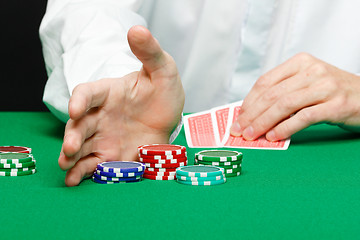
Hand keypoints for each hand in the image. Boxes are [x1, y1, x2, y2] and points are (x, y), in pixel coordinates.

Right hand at [59, 26, 184, 185]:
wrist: (169, 118)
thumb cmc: (162, 91)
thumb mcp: (163, 70)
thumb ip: (150, 52)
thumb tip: (137, 29)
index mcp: (110, 92)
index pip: (89, 92)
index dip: (80, 99)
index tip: (77, 108)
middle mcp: (101, 115)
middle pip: (80, 124)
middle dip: (73, 135)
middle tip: (71, 147)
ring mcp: (104, 136)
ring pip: (82, 146)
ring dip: (71, 156)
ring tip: (66, 167)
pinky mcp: (110, 155)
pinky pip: (93, 164)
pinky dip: (82, 172)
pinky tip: (74, 181)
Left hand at [230, 52, 359, 140]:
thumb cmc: (332, 93)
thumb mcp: (306, 84)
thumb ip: (283, 92)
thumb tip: (252, 112)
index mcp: (300, 63)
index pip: (266, 82)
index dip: (249, 101)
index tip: (238, 117)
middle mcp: (312, 71)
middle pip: (272, 94)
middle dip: (252, 115)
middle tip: (239, 131)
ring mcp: (326, 86)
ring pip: (284, 105)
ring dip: (263, 123)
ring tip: (252, 136)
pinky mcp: (337, 105)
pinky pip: (304, 117)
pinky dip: (285, 128)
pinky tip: (274, 136)